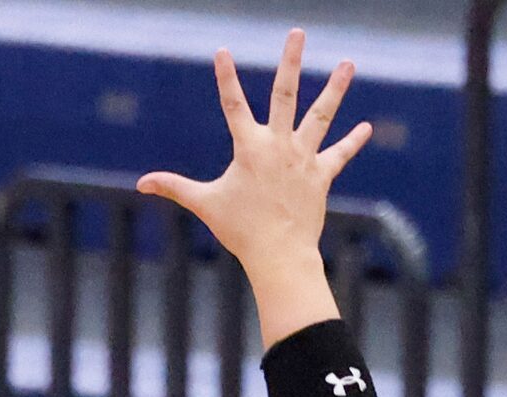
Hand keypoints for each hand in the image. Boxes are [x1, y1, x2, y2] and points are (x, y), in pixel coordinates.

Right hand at [135, 31, 369, 345]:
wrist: (279, 253)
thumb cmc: (239, 230)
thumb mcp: (204, 204)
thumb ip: (174, 187)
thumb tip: (141, 184)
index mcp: (249, 148)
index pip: (233, 104)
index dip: (226, 77)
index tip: (223, 51)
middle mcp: (279, 145)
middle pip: (285, 94)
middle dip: (291, 61)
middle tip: (297, 33)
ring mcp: (303, 158)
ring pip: (321, 115)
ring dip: (335, 88)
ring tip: (348, 62)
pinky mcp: (321, 175)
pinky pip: (339, 154)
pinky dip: (352, 141)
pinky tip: (365, 127)